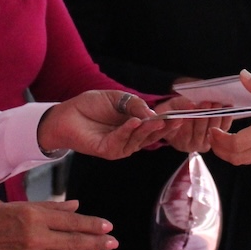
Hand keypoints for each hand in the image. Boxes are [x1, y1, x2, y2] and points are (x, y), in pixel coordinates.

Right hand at [0, 200, 116, 249]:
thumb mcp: (19, 207)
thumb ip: (50, 208)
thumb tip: (77, 206)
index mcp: (33, 217)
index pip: (72, 221)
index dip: (92, 225)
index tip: (108, 226)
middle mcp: (35, 239)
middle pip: (74, 242)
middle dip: (97, 242)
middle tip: (113, 242)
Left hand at [37, 90, 170, 158]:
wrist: (67, 113)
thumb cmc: (91, 105)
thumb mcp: (117, 98)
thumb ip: (135, 105)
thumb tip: (152, 113)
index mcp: (135, 126)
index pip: (156, 126)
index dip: (169, 122)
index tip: (183, 115)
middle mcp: (130, 139)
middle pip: (151, 137)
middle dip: (164, 129)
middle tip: (176, 120)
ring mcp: (120, 147)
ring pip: (138, 141)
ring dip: (147, 130)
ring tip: (155, 121)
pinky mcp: (107, 151)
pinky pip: (121, 142)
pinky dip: (128, 132)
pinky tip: (134, 122)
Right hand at [156, 95, 233, 153]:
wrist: (181, 118)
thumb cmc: (174, 112)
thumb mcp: (170, 108)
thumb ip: (177, 108)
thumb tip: (190, 105)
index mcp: (176, 140)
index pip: (183, 132)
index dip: (187, 120)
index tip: (190, 106)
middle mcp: (190, 146)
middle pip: (199, 132)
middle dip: (203, 116)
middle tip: (206, 103)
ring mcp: (204, 144)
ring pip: (211, 130)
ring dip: (215, 116)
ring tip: (216, 104)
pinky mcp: (216, 139)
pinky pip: (222, 130)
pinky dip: (226, 118)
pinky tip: (227, 108)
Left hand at [209, 71, 250, 165]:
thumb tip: (243, 75)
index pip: (234, 146)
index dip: (219, 140)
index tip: (214, 129)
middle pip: (236, 159)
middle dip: (220, 150)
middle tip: (215, 135)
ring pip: (247, 160)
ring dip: (233, 152)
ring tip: (228, 137)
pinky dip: (247, 151)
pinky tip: (249, 137)